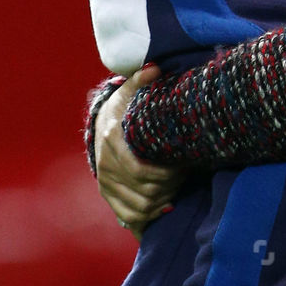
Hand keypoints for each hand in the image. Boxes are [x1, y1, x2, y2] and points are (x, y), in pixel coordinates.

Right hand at [95, 66, 188, 238]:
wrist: (100, 126)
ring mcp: (105, 184)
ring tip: (178, 186)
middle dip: (170, 186)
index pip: (141, 170)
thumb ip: (142, 81)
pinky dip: (151, 215)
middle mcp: (106, 166)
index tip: (182, 165)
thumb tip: (155, 69)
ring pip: (141, 206)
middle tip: (185, 174)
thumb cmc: (124, 110)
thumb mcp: (130, 93)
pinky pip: (131, 216)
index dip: (166, 173)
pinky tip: (167, 205)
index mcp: (112, 141)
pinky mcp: (108, 196)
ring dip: (164, 200)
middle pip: (145, 191)